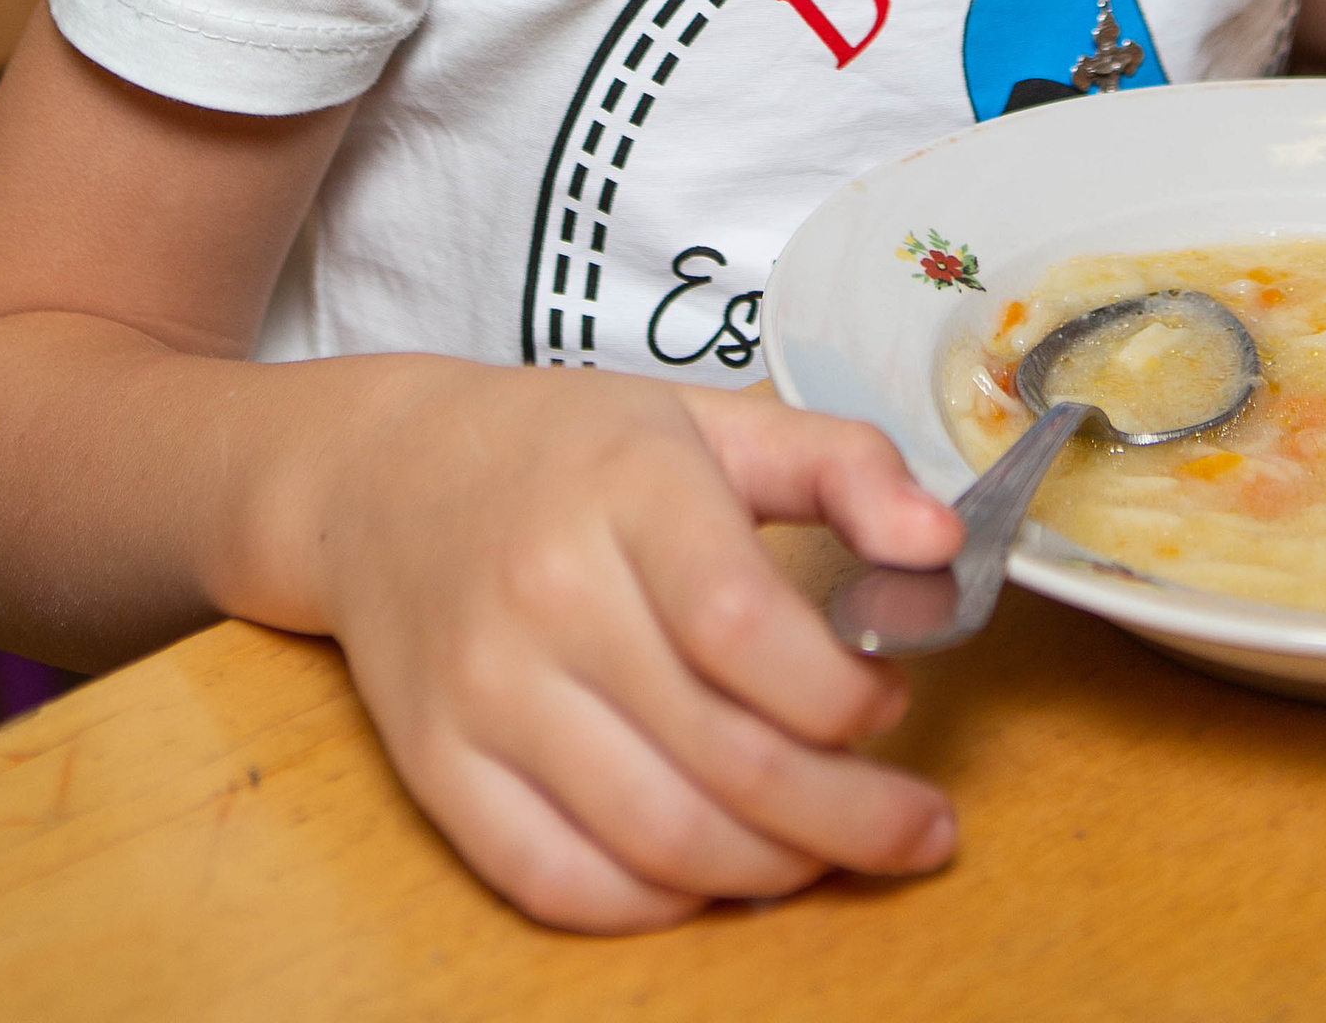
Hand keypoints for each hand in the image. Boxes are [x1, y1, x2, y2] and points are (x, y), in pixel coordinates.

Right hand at [307, 364, 962, 934]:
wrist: (381, 477)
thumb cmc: (568, 449)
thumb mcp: (710, 419)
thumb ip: (841, 464)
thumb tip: (944, 544)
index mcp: (625, 491)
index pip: (745, 628)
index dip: (840, 694)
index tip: (891, 700)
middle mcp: (546, 594)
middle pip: (720, 753)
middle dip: (847, 817)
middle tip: (918, 829)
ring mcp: (483, 691)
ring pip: (653, 836)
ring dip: (767, 870)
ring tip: (827, 852)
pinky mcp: (437, 767)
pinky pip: (556, 880)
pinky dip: (652, 906)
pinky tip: (712, 878)